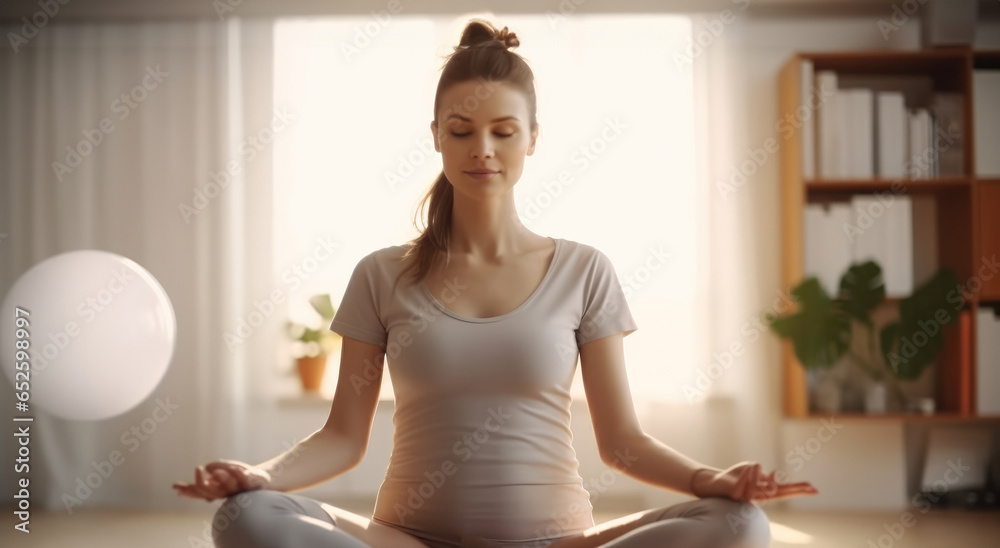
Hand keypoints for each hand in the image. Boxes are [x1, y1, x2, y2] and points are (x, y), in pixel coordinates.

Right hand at [172, 460, 270, 501]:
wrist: (266, 478)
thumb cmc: (242, 474)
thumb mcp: (226, 469)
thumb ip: (215, 469)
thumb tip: (207, 469)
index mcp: (217, 489)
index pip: (200, 492)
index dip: (188, 491)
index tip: (176, 487)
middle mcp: (226, 491)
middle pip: (210, 492)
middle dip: (201, 482)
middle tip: (198, 468)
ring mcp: (238, 488)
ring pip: (227, 488)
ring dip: (222, 477)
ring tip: (216, 470)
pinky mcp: (252, 484)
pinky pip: (246, 480)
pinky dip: (240, 473)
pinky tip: (234, 467)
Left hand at [691, 461, 817, 502]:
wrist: (714, 483)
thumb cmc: (735, 477)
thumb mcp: (751, 469)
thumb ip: (762, 473)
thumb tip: (773, 476)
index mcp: (765, 491)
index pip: (786, 490)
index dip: (799, 489)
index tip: (814, 488)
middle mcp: (761, 496)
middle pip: (783, 493)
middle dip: (797, 489)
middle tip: (813, 487)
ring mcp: (751, 496)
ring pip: (761, 478)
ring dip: (753, 471)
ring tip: (743, 473)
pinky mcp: (741, 494)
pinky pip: (749, 475)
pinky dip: (746, 471)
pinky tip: (739, 476)